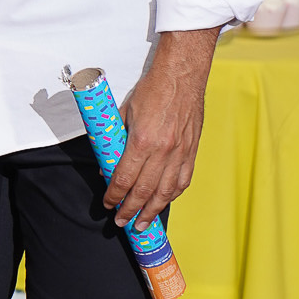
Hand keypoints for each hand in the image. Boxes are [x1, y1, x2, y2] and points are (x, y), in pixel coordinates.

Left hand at [102, 28, 219, 230]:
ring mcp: (181, 152)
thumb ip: (115, 140)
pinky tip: (164, 202)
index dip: (115, 196)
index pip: (125, 179)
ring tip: (143, 224)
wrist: (182, 74)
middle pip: (144, 191)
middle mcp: (164, 151)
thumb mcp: (124, 113)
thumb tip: (106, 164)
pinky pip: (183, 180)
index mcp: (143, 141)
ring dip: (153, 210)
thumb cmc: (151, 89)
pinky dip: (172, 195)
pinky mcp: (192, 149)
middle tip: (122, 223)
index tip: (108, 205)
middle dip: (131, 211)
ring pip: (166, 191)